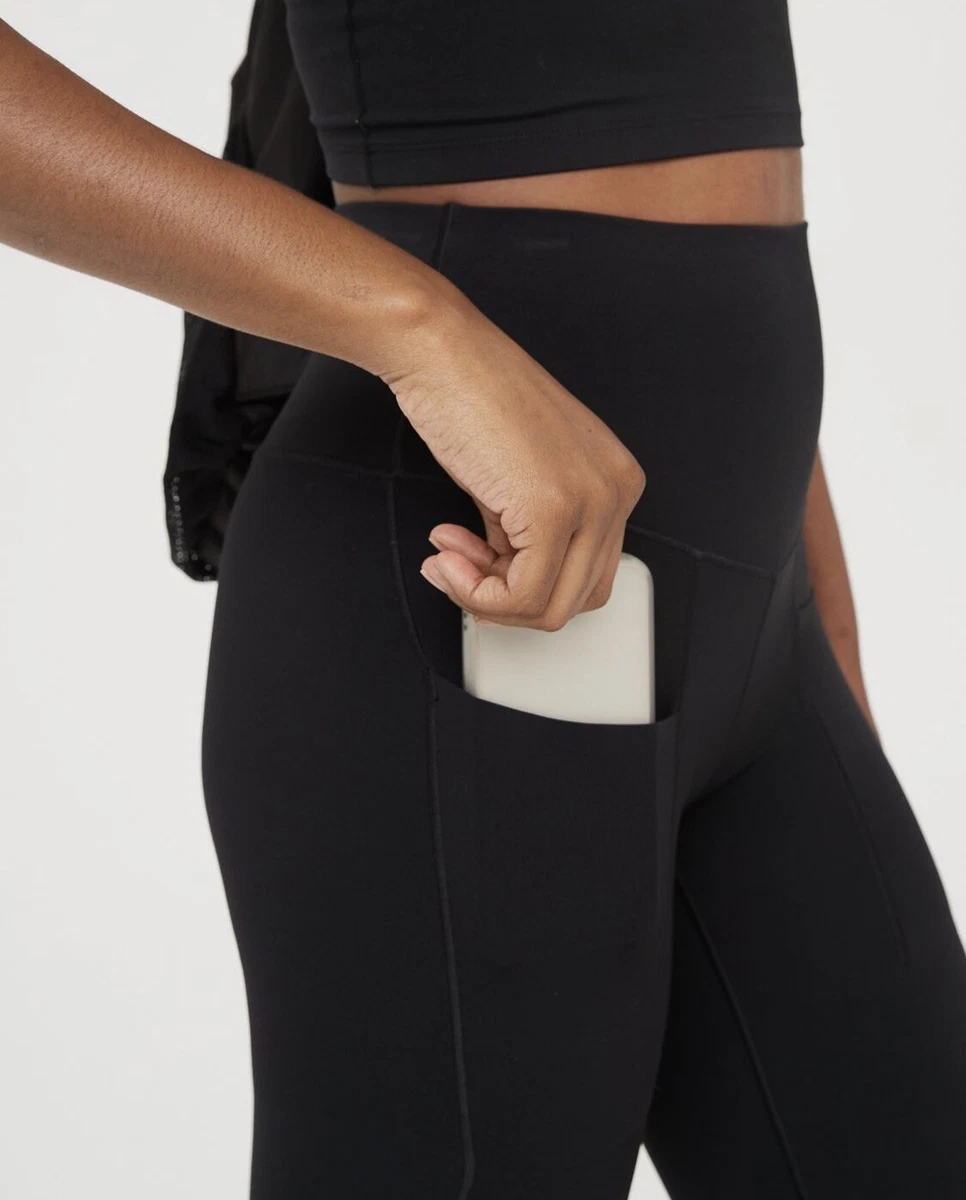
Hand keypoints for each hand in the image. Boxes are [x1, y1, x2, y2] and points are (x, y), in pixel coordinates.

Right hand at [381, 298, 645, 631]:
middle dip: (507, 598)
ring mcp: (592, 501)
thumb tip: (506, 583)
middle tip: (459, 569)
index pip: (587, 575)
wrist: (441, 351)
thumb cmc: (470, 395)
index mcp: (615, 480)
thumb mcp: (515, 479)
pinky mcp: (554, 510)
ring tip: (448, 560)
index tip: (478, 564)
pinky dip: (476, 593)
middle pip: (575, 599)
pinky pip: (522, 595)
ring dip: (486, 599)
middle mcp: (617, 490)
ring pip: (550, 607)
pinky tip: (447, 555)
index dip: (524, 583)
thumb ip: (526, 534)